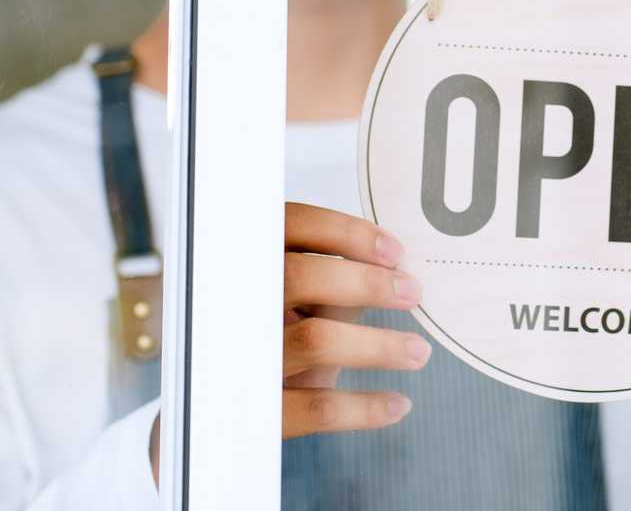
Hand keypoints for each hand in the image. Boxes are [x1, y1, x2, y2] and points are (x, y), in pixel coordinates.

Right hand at [148, 204, 427, 483]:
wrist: (201, 417)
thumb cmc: (263, 340)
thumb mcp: (283, 300)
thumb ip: (325, 279)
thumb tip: (393, 271)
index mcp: (238, 264)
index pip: (289, 225)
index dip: (347, 233)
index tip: (394, 252)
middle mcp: (230, 305)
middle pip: (298, 275)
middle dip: (367, 282)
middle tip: (412, 293)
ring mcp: (237, 358)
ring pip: (315, 339)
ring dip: (379, 345)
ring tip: (418, 351)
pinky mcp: (252, 412)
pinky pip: (316, 407)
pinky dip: (365, 407)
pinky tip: (397, 404)